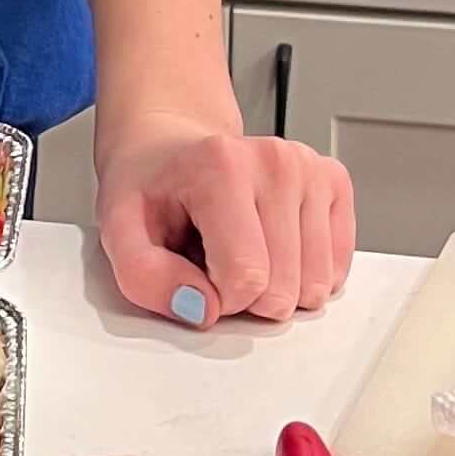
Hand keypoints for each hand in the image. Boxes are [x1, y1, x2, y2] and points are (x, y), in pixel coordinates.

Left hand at [94, 112, 354, 326]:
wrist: (170, 147)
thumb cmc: (151, 188)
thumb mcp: (119, 231)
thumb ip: (145, 277)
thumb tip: (198, 308)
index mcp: (221, 166)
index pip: (246, 278)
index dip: (217, 299)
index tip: (193, 274)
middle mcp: (274, 161)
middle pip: (283, 290)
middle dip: (246, 296)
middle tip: (215, 258)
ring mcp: (309, 168)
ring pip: (314, 286)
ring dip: (275, 285)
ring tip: (240, 247)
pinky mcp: (333, 180)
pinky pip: (335, 269)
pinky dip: (302, 272)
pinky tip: (271, 244)